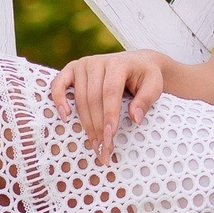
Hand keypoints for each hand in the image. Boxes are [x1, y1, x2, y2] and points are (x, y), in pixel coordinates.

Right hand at [48, 50, 167, 162]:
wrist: (138, 62)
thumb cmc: (146, 76)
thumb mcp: (154, 85)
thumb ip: (146, 100)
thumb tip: (135, 118)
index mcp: (118, 63)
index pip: (110, 93)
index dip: (109, 117)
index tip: (110, 139)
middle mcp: (97, 62)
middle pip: (93, 99)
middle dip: (98, 127)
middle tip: (103, 150)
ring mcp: (82, 65)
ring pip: (79, 99)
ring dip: (85, 124)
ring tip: (94, 144)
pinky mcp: (72, 69)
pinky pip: (58, 84)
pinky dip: (58, 100)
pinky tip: (65, 117)